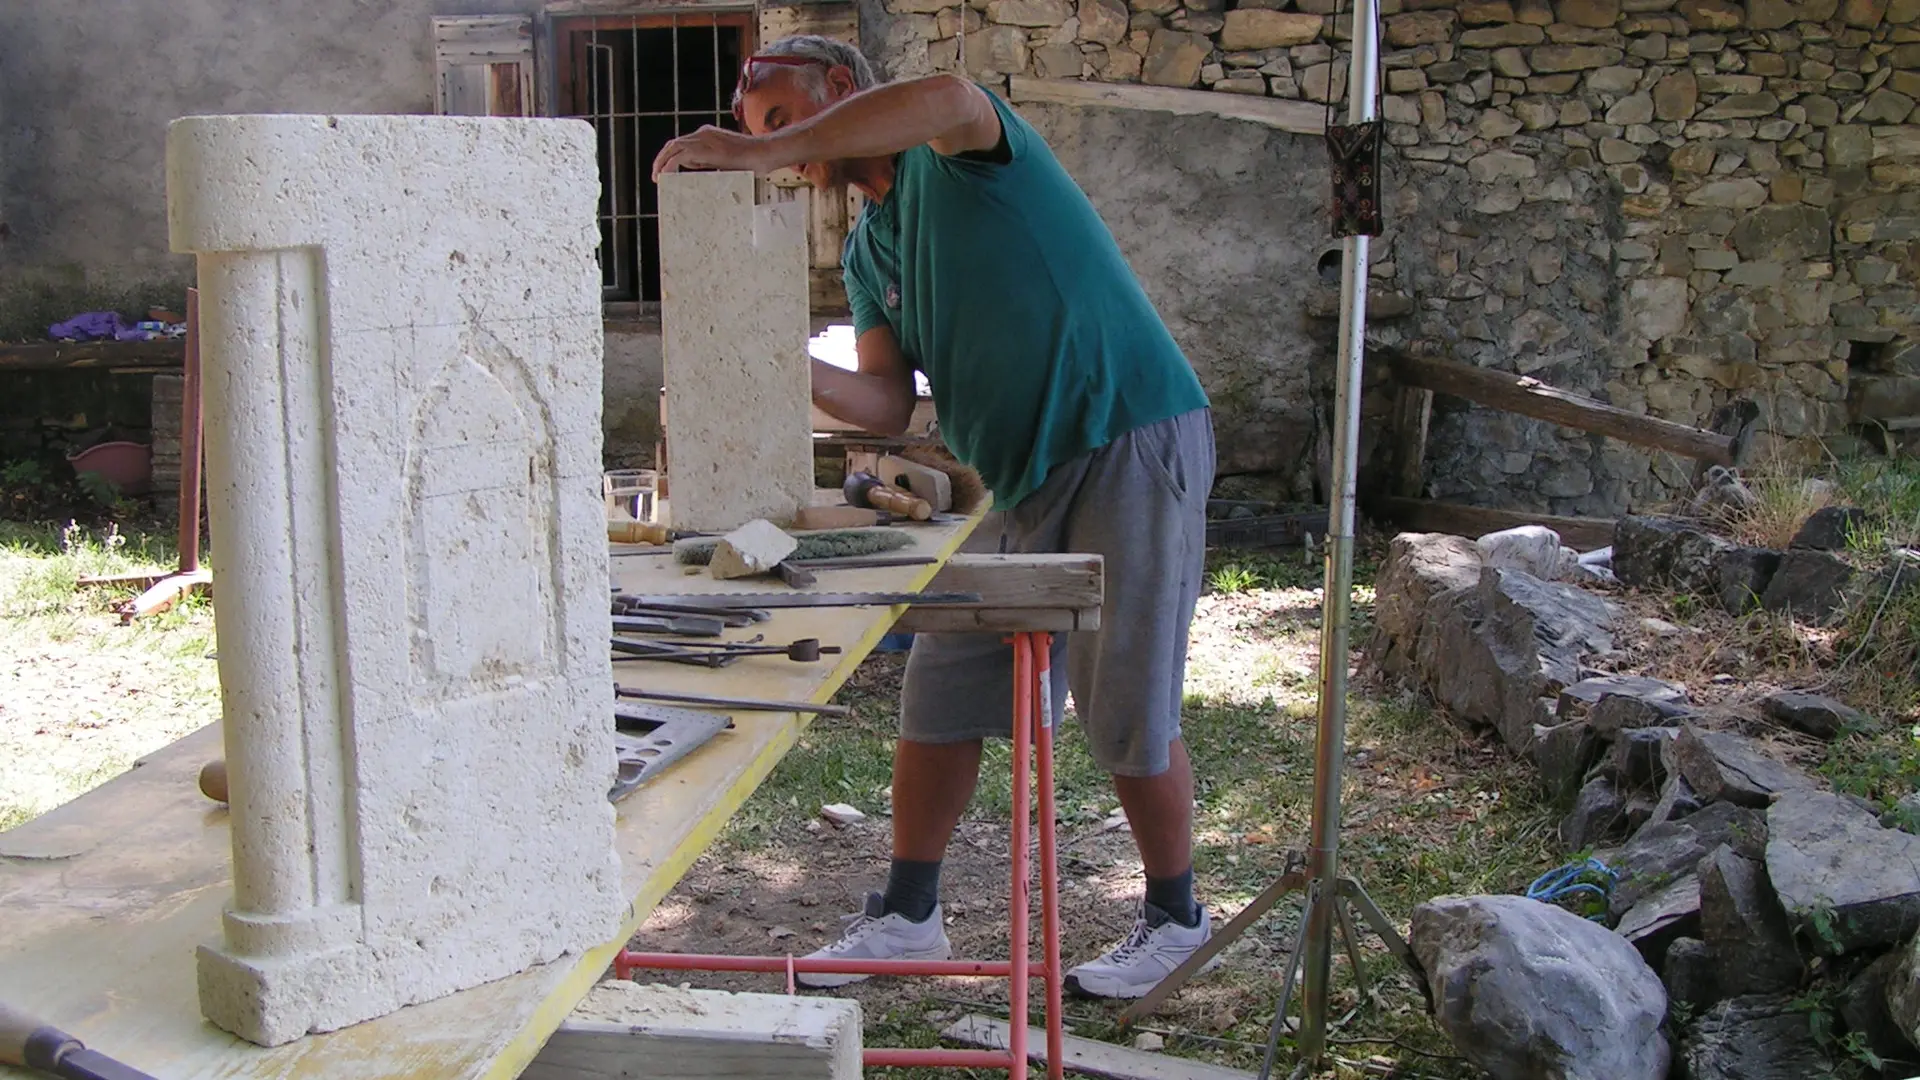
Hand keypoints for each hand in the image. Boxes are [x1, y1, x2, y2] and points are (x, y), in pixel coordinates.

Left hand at [650, 126, 783, 180]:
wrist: (764, 154)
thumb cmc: (753, 160)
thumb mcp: (727, 161)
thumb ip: (713, 162)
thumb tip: (701, 173)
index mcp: (708, 135)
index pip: (683, 143)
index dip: (672, 156)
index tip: (667, 170)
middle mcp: (703, 134)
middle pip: (674, 143)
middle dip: (662, 159)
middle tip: (656, 175)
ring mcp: (703, 139)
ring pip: (673, 147)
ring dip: (662, 162)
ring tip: (657, 177)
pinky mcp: (704, 148)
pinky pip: (679, 155)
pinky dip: (669, 165)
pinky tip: (665, 176)